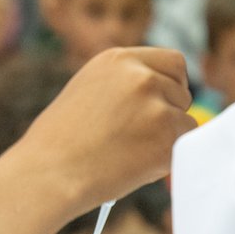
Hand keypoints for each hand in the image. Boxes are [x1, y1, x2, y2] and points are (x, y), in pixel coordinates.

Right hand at [14, 47, 196, 210]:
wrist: (48, 173)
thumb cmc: (59, 141)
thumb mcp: (89, 89)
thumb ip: (123, 84)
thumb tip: (160, 95)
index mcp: (118, 59)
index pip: (172, 62)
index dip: (169, 85)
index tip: (159, 103)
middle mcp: (140, 76)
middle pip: (182, 90)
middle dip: (170, 111)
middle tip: (142, 134)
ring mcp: (155, 105)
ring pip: (186, 119)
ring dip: (168, 136)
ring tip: (131, 151)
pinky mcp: (166, 135)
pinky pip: (186, 144)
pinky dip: (169, 156)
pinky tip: (138, 164)